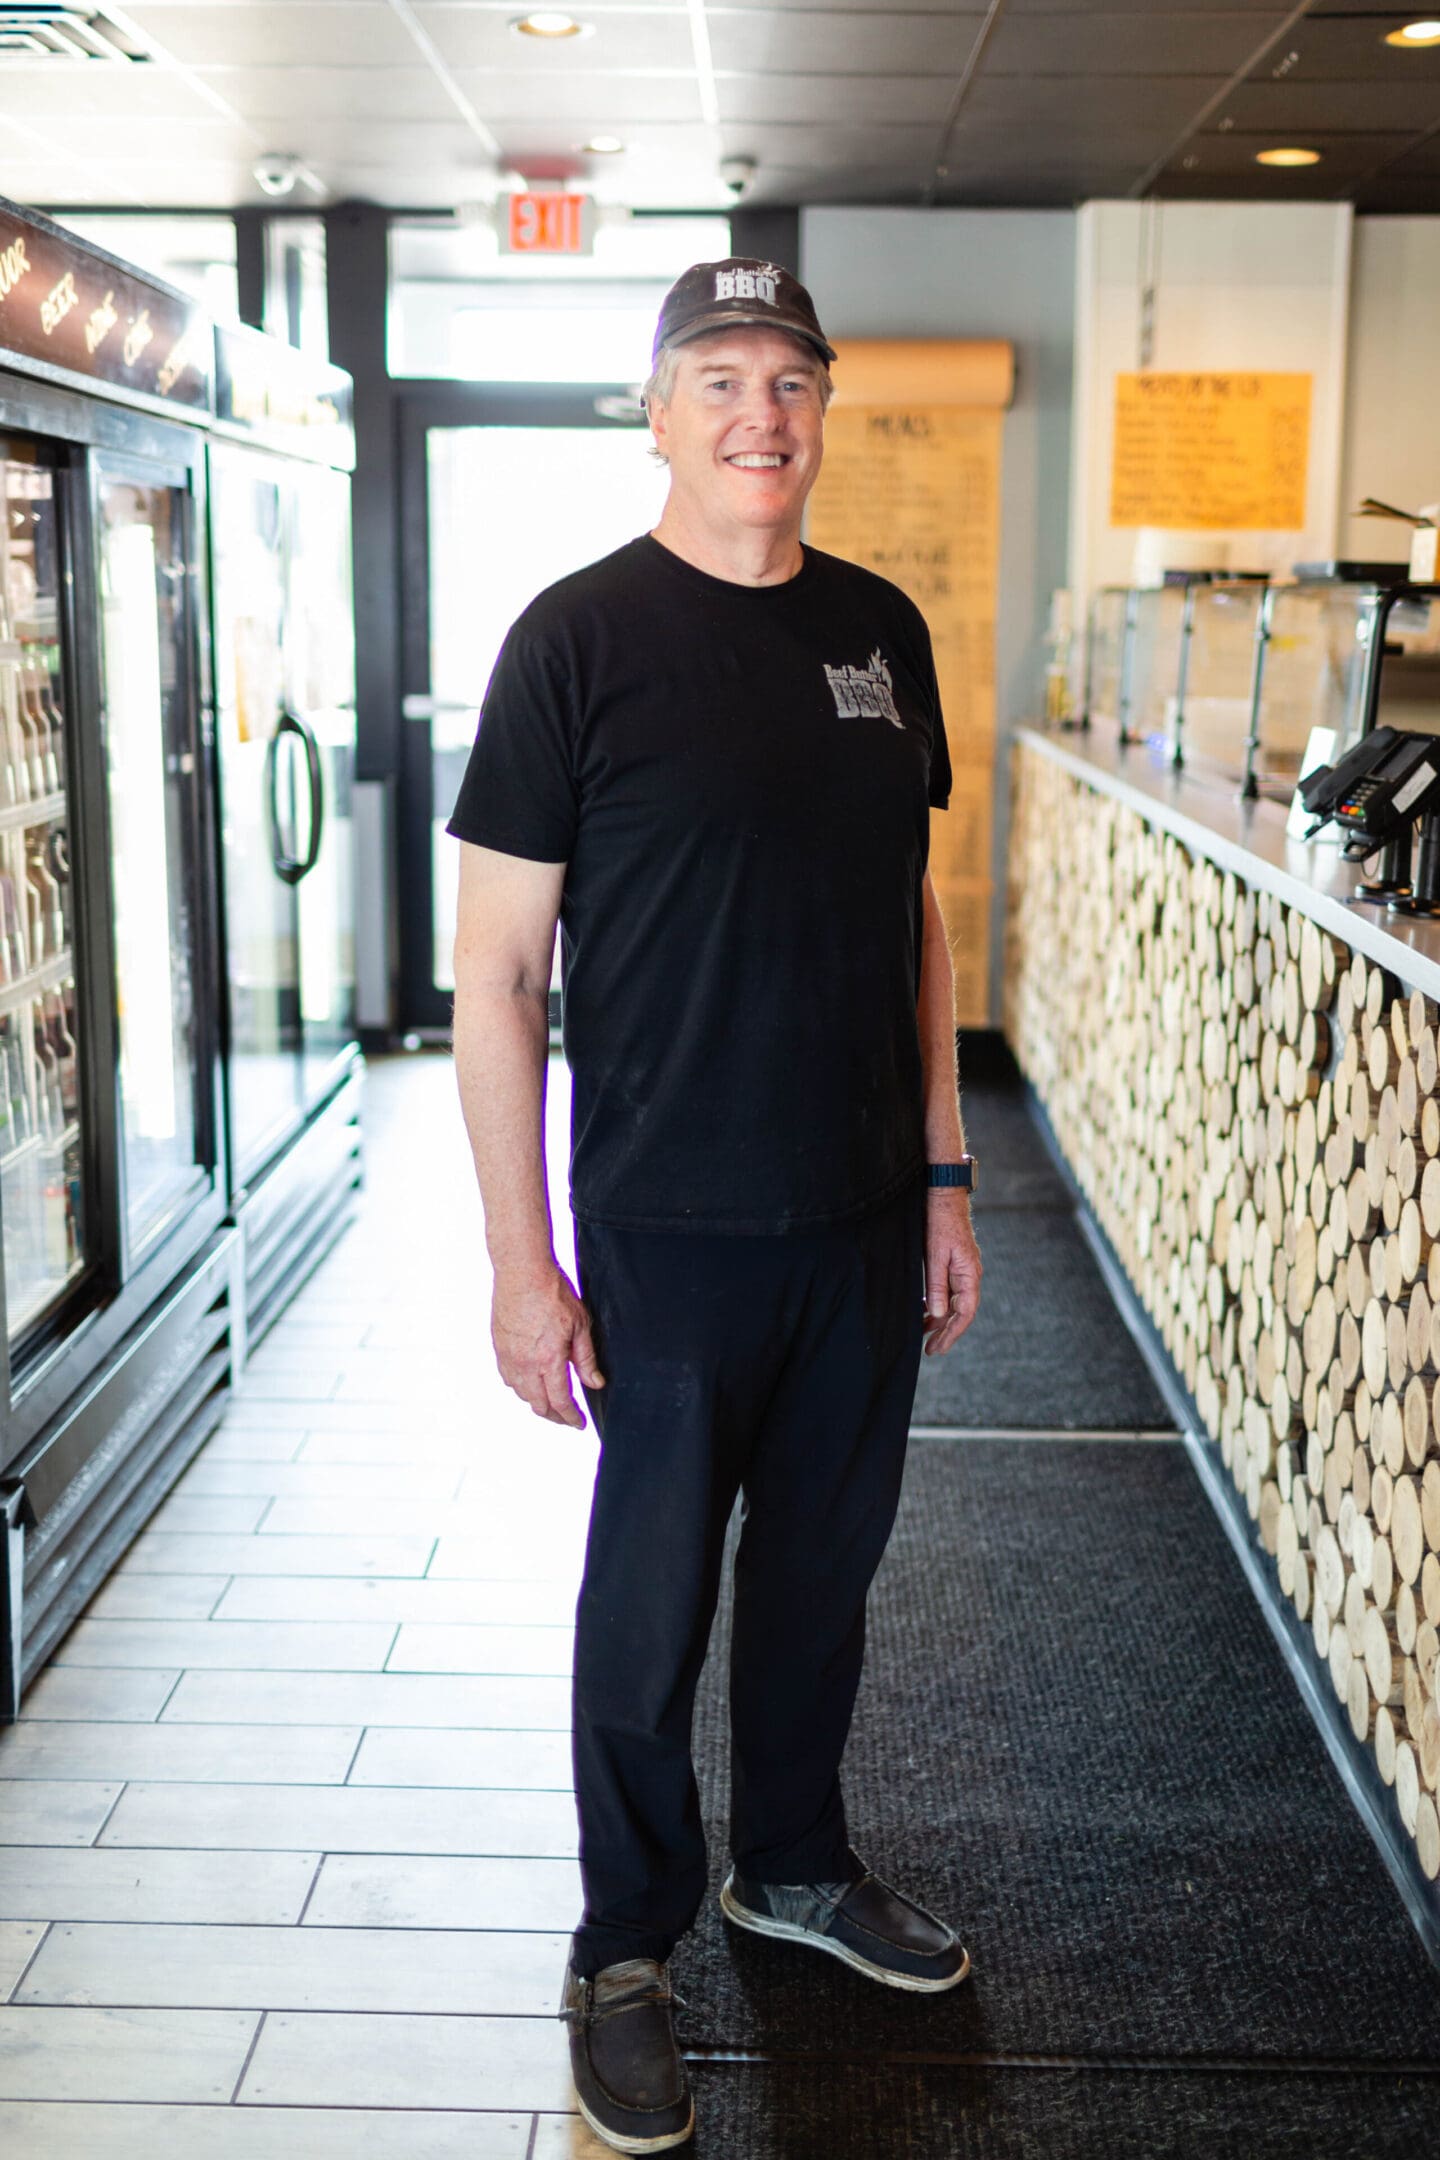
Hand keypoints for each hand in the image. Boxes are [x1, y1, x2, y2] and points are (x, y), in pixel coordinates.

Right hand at [491, 1261, 604, 1427]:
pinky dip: (520, 1386)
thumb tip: (595, 1383)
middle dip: (555, 1416)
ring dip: (536, 1402)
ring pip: (521, 1393)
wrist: (522, 1272)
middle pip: (538, 1404)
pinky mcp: (499, 1347)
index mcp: (549, 1360)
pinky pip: (508, 1377)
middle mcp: (525, 1364)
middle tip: (566, 1417)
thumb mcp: (580, 1325)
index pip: (560, 1401)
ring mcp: (509, 1357)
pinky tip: (529, 1381)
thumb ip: (586, 1359)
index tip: (579, 1424)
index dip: (571, 1417)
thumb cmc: (553, 1293)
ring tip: (550, 1401)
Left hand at [922, 1189, 981, 1355]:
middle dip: (945, 1332)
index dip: (952, 1333)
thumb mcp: (935, 1255)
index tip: (938, 1348)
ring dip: (940, 1319)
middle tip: (930, 1351)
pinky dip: (938, 1303)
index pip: (966, 1313)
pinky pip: (948, 1290)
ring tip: (923, 1334)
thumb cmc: (939, 1221)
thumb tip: (939, 1314)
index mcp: (970, 1274)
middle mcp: (969, 1274)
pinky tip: (925, 1310)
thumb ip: (937, 1285)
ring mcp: (962, 1269)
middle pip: (961, 1311)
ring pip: (954, 1302)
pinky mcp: (953, 1263)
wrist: (942, 1193)